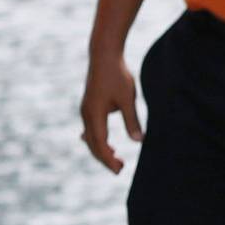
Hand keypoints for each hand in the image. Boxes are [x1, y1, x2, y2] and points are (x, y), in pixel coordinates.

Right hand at [79, 50, 140, 174]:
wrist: (103, 54)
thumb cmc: (117, 74)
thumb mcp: (128, 98)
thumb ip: (132, 120)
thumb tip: (139, 141)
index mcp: (94, 114)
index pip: (100, 144)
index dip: (108, 159)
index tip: (119, 169)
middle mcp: (86, 114)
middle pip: (93, 144)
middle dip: (105, 159)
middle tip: (120, 169)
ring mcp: (85, 110)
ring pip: (90, 138)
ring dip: (102, 150)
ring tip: (116, 158)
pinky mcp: (88, 106)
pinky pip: (90, 129)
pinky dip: (97, 139)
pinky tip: (105, 144)